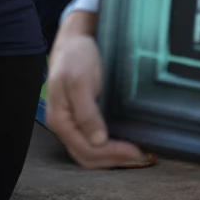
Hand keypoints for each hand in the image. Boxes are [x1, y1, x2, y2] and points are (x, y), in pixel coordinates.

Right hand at [46, 10, 144, 168]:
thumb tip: (98, 141)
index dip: (111, 154)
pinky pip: (91, 141)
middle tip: (138, 155)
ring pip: (89, 152)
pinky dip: (107, 147)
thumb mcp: (80, 81)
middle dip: (112, 160)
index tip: (135, 151)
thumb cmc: (75, 57)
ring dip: (110, 157)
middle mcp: (63, 126)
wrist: (74, 40)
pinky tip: (122, 143)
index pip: (85, 149)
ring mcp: (71, 123)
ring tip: (133, 153)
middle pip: (86, 157)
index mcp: (60, 120)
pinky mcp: (80, 117)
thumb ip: (86, 112)